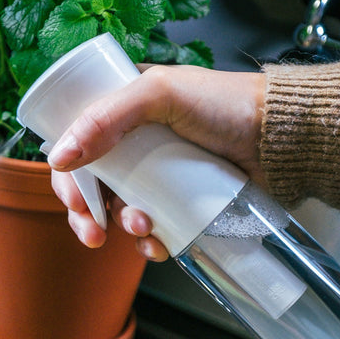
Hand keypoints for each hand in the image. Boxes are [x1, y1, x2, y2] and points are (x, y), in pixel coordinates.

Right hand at [47, 66, 266, 260]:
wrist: (280, 139)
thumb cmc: (227, 104)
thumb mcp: (161, 94)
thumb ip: (106, 118)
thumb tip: (59, 157)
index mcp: (125, 113)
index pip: (79, 148)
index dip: (69, 178)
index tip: (76, 199)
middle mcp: (138, 147)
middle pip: (94, 188)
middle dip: (88, 216)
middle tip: (93, 234)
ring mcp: (160, 179)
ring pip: (122, 214)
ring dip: (126, 228)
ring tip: (145, 226)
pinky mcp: (182, 206)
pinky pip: (154, 233)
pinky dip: (151, 243)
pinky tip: (159, 243)